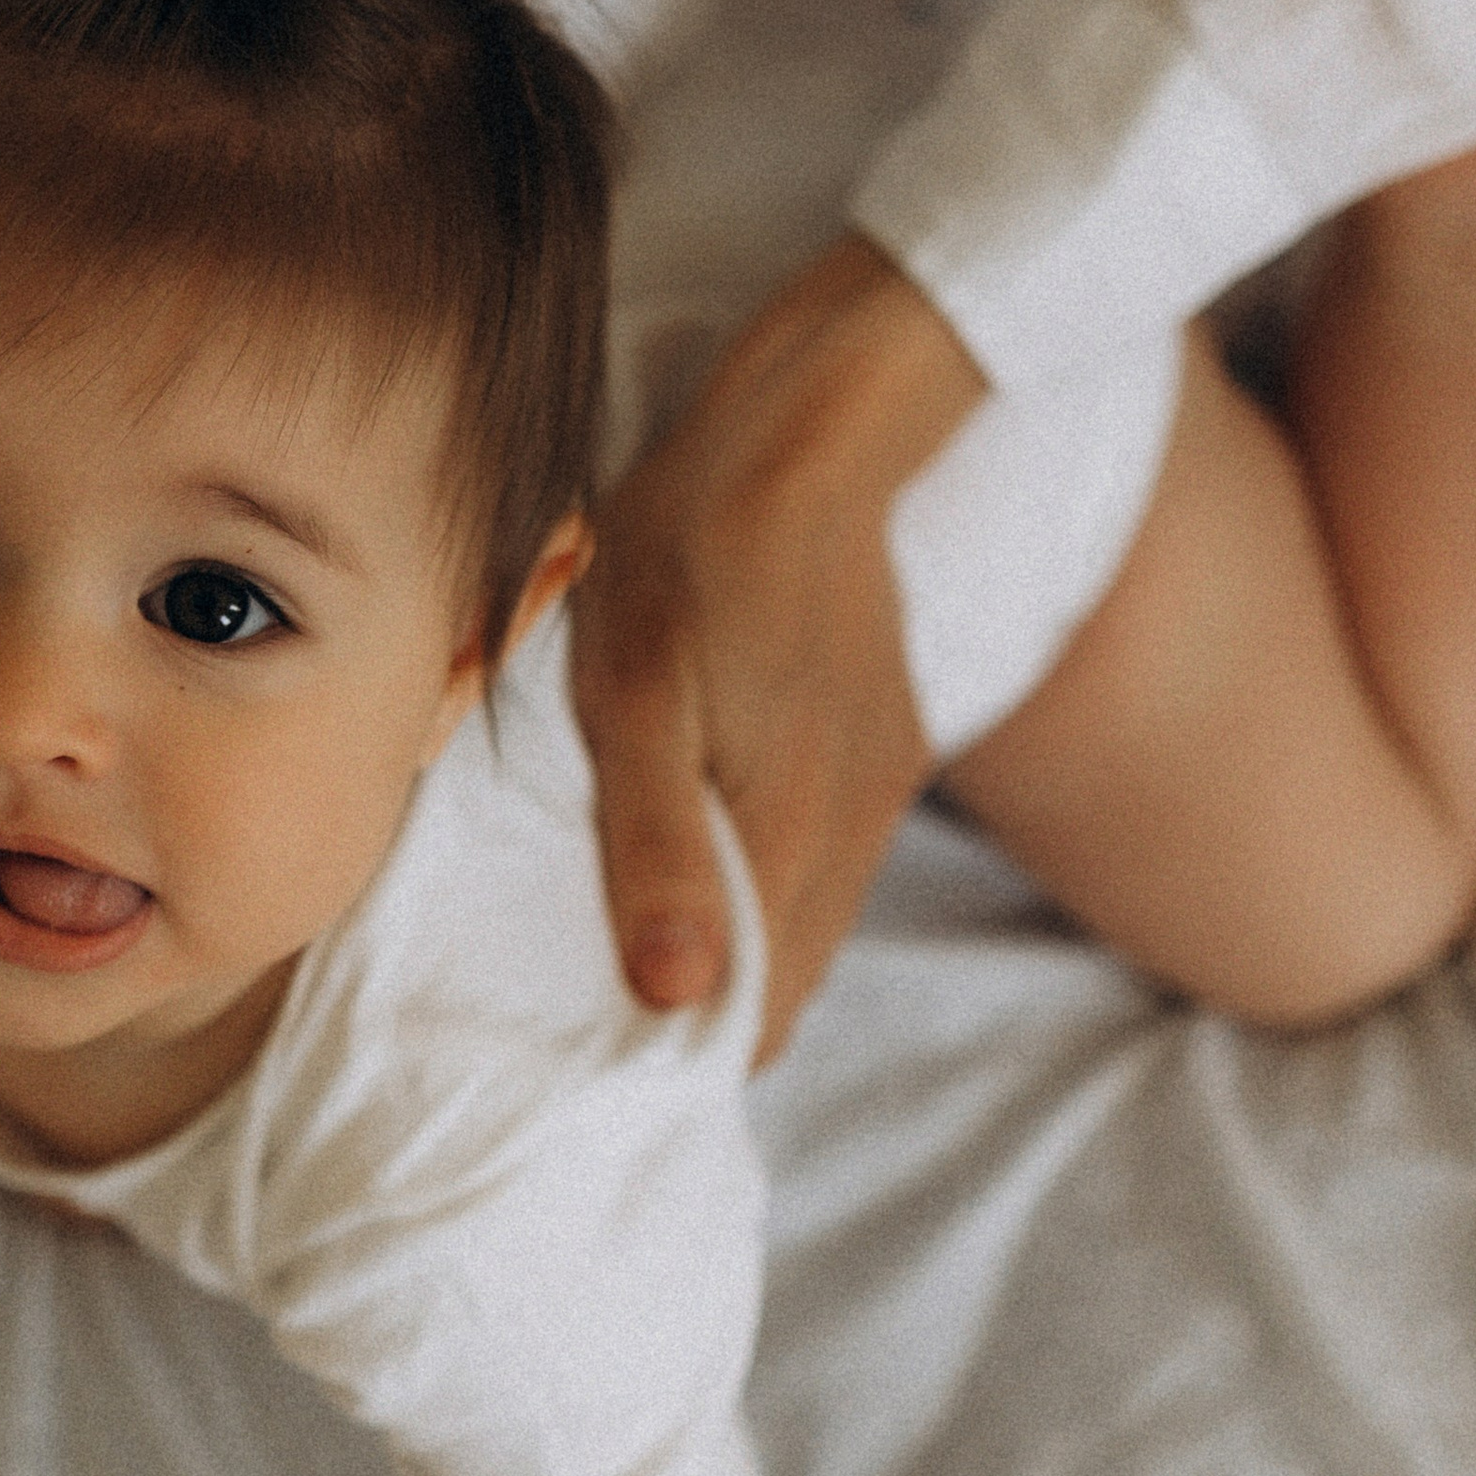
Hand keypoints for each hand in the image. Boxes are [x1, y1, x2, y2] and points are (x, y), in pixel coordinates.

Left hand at [573, 235, 984, 1062]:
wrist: (812, 427)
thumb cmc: (689, 548)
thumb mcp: (632, 691)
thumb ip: (653, 846)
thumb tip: (675, 995)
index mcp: (790, 838)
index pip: (751, 1022)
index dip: (673, 1048)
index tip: (590, 1042)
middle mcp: (854, 831)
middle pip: (782, 982)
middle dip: (699, 1005)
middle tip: (590, 986)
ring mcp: (880, 784)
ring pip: (808, 915)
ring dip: (734, 935)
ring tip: (637, 908)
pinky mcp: (885, 739)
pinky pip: (828, 848)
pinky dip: (767, 868)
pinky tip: (702, 821)